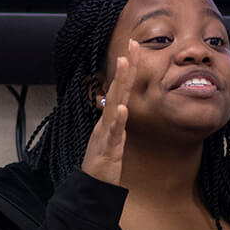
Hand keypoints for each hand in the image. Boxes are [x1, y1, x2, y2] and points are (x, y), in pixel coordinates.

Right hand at [81, 38, 136, 185]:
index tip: (135, 46)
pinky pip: (112, 132)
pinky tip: (122, 109)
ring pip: (114, 103)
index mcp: (111, 117)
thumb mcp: (114, 135)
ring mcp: (106, 131)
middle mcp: (107, 119)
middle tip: (131, 45)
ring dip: (119, 83)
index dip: (129, 68)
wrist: (93, 184)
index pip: (122, 88)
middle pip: (117, 88)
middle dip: (125, 66)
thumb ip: (117, 119)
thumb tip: (120, 104)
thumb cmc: (104, 160)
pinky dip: (117, 120)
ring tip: (125, 64)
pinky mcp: (107, 147)